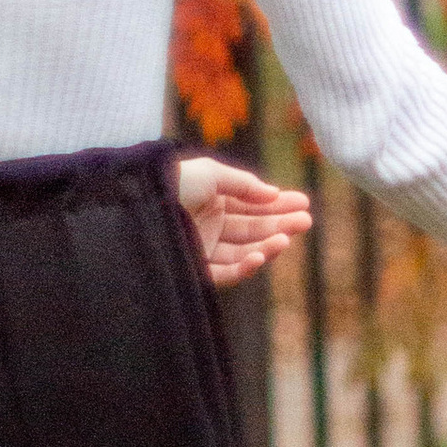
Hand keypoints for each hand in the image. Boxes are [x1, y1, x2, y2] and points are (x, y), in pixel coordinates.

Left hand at [174, 156, 310, 287]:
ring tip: (287, 237)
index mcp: (211, 201)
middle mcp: (209, 225)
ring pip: (244, 251)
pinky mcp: (195, 269)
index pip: (251, 206)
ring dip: (268, 245)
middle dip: (280, 224)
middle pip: (252, 228)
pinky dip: (246, 265)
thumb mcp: (212, 174)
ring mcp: (202, 248)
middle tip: (306, 220)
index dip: (277, 205)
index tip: (303, 203)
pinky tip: (262, 254)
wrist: (140, 205)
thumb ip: (245, 185)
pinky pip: (225, 271)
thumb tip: (273, 194)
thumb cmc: (174, 183)